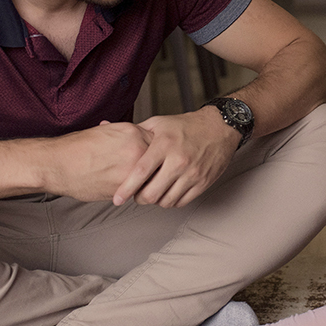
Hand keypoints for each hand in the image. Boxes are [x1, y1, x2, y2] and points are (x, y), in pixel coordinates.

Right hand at [38, 121, 151, 200]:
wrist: (57, 163)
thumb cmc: (76, 149)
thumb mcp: (104, 132)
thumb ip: (123, 136)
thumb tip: (132, 135)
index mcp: (132, 131)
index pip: (158, 143)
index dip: (156, 154)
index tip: (154, 160)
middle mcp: (137, 147)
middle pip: (160, 161)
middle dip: (157, 169)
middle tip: (154, 175)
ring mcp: (133, 168)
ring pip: (153, 178)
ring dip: (150, 183)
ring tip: (142, 185)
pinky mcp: (125, 186)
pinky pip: (140, 191)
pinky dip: (138, 193)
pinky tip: (128, 191)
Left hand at [111, 108, 239, 206]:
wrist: (220, 127)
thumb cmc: (186, 126)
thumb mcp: (159, 123)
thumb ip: (136, 132)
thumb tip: (105, 126)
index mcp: (164, 144)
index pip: (141, 172)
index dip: (126, 189)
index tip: (117, 199)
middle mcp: (179, 160)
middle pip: (152, 193)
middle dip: (140, 199)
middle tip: (136, 195)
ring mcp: (192, 173)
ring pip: (167, 201)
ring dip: (156, 201)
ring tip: (153, 193)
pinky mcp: (203, 182)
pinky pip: (182, 202)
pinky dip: (171, 201)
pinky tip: (168, 193)